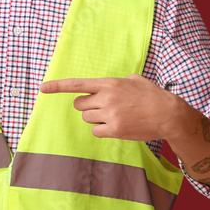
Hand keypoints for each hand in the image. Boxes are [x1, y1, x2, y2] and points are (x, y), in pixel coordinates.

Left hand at [39, 73, 196, 142]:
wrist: (168, 114)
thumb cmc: (152, 95)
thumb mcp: (134, 79)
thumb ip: (116, 81)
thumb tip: (106, 86)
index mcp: (109, 83)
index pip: (78, 84)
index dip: (58, 86)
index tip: (42, 88)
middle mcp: (106, 97)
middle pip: (79, 104)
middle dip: (88, 106)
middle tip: (103, 107)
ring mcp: (109, 114)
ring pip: (87, 118)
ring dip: (96, 118)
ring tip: (115, 116)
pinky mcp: (114, 129)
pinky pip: (95, 131)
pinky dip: (102, 129)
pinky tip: (116, 126)